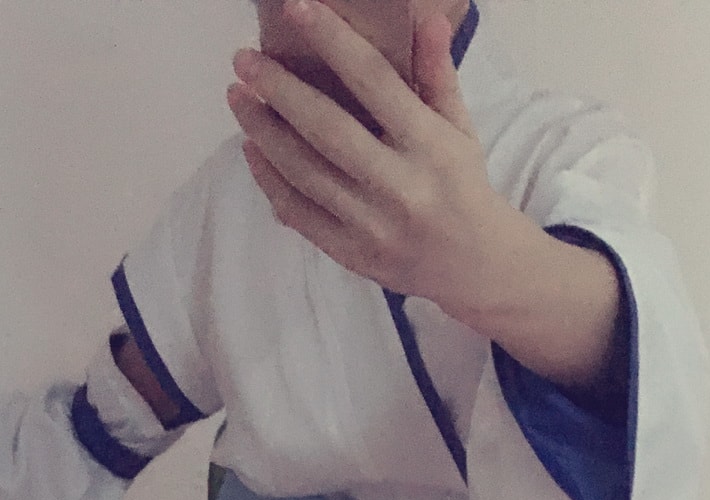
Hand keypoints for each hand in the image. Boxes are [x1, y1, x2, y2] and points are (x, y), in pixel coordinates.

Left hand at [228, 0, 507, 320]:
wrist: (470, 265)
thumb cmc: (460, 185)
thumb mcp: (458, 128)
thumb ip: (437, 75)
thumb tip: (427, 17)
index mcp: (428, 145)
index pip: (374, 81)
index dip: (333, 42)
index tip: (298, 9)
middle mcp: (397, 185)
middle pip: (326, 129)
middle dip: (279, 90)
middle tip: (244, 60)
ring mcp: (369, 223)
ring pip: (304, 173)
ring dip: (263, 132)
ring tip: (238, 96)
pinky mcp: (349, 253)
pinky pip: (299, 213)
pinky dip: (270, 180)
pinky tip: (252, 148)